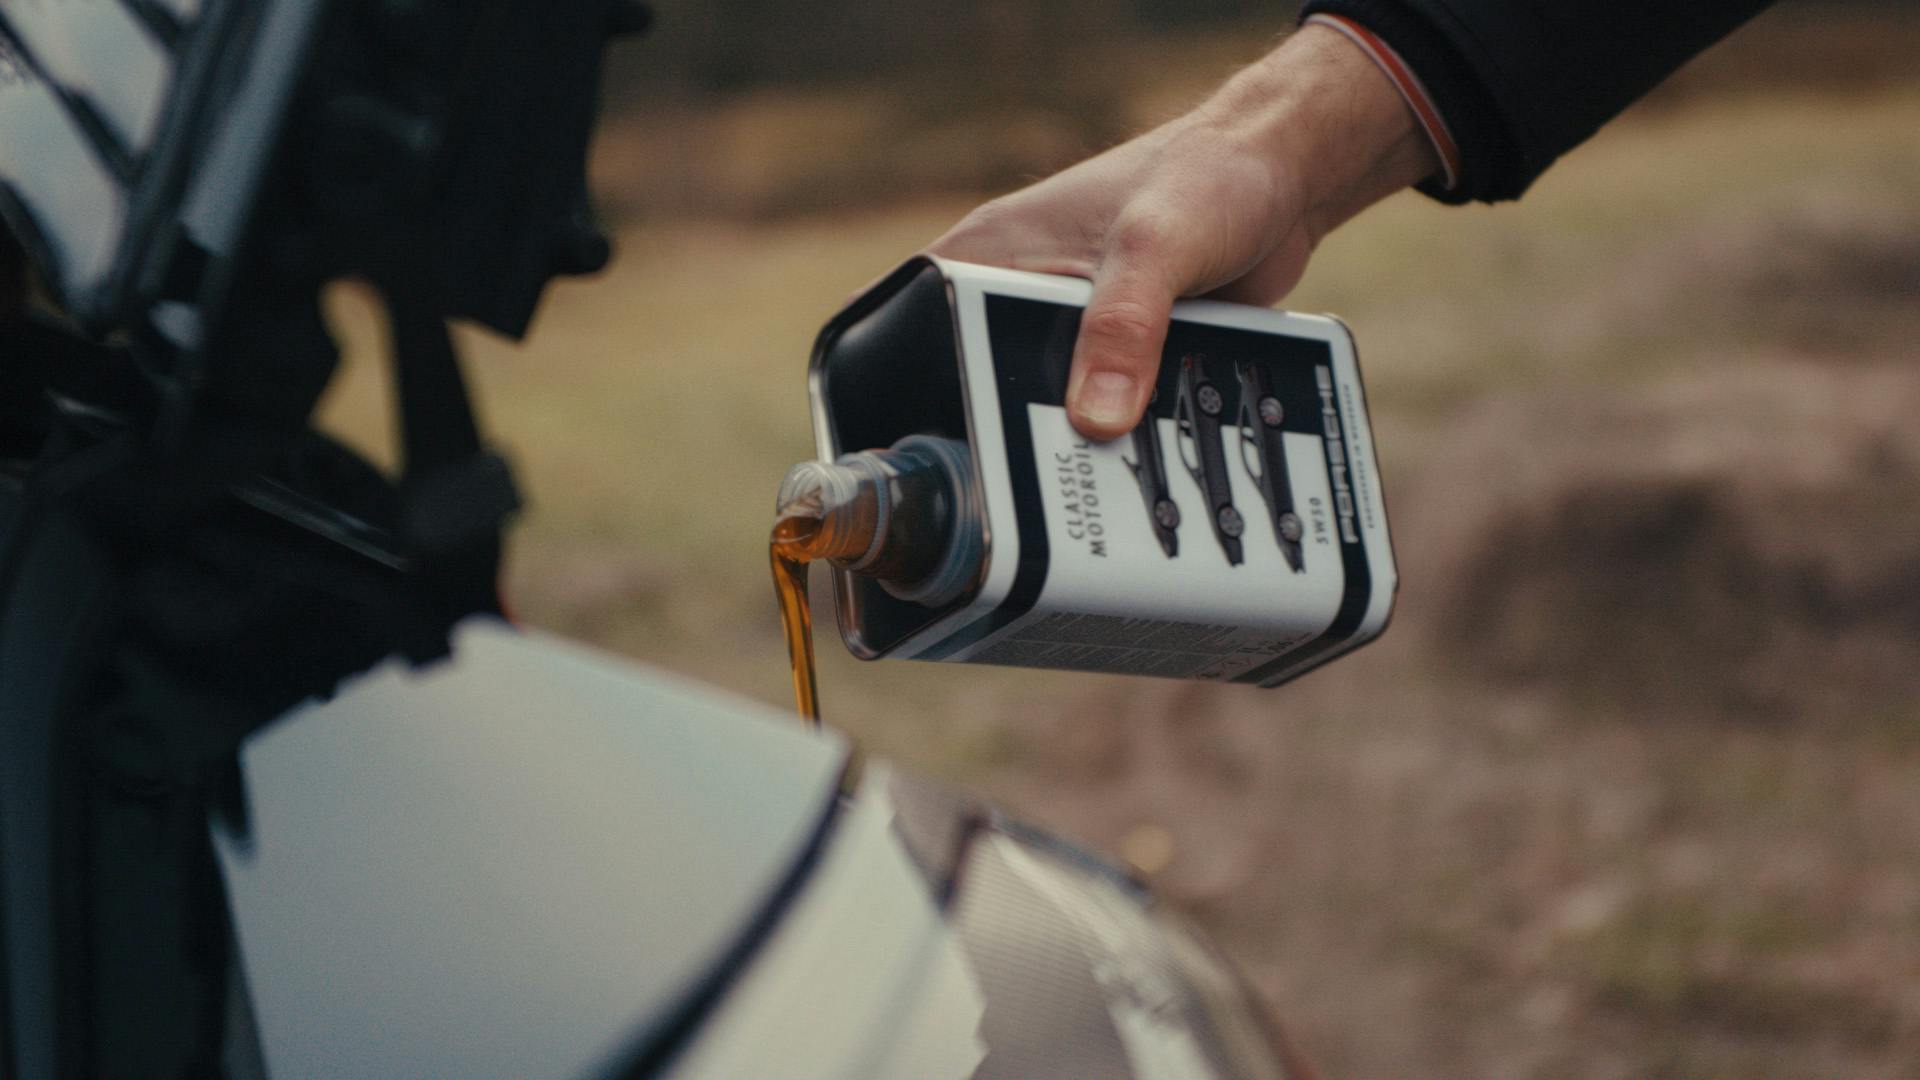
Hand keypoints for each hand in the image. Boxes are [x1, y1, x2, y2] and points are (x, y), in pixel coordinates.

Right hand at [928, 24, 1439, 440]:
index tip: (924, 450)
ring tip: (1087, 489)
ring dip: (1073, 443)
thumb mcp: (1155, 246)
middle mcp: (1020, 292)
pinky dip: (1124, 437)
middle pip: (983, 385)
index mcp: (992, 252)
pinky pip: (1108, 411)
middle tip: (1027, 489)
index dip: (908, 387)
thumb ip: (1123, 327)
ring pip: (1049, 407)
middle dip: (1006, 434)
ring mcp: (1072, 327)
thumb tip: (1097, 418)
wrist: (1285, 178)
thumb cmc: (1208, 174)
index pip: (916, 325)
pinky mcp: (1122, 356)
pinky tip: (1136, 469)